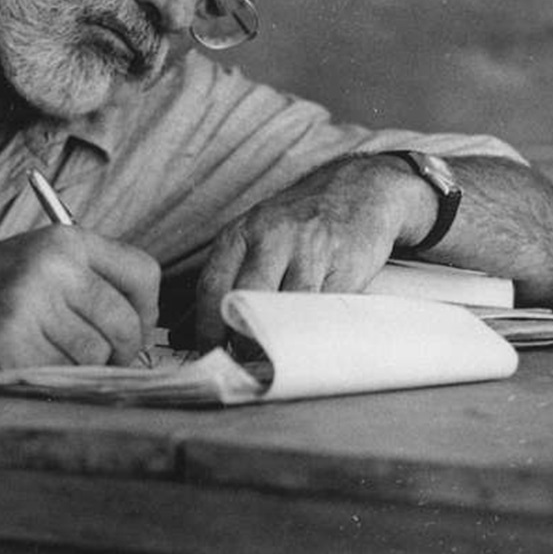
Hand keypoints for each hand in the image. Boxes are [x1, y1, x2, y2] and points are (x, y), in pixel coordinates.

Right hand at [0, 228, 159, 371]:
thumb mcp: (40, 262)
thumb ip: (92, 281)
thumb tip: (146, 328)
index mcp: (66, 240)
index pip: (144, 273)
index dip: (146, 310)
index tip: (134, 327)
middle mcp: (54, 267)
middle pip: (126, 323)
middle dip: (121, 351)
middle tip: (103, 358)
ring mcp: (32, 305)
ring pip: (96, 355)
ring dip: (81, 367)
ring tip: (50, 353)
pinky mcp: (12, 344)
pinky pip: (61, 374)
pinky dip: (51, 377)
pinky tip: (25, 361)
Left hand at [194, 154, 434, 345]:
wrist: (361, 189)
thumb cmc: (300, 222)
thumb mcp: (256, 237)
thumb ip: (227, 280)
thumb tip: (191, 333)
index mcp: (242, 231)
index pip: (212, 286)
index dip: (207, 329)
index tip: (209, 355)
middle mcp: (273, 236)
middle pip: (246, 298)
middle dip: (241, 340)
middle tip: (242, 364)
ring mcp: (311, 249)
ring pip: (286, 308)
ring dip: (277, 341)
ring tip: (272, 358)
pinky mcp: (346, 265)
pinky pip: (323, 310)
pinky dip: (312, 332)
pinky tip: (305, 341)